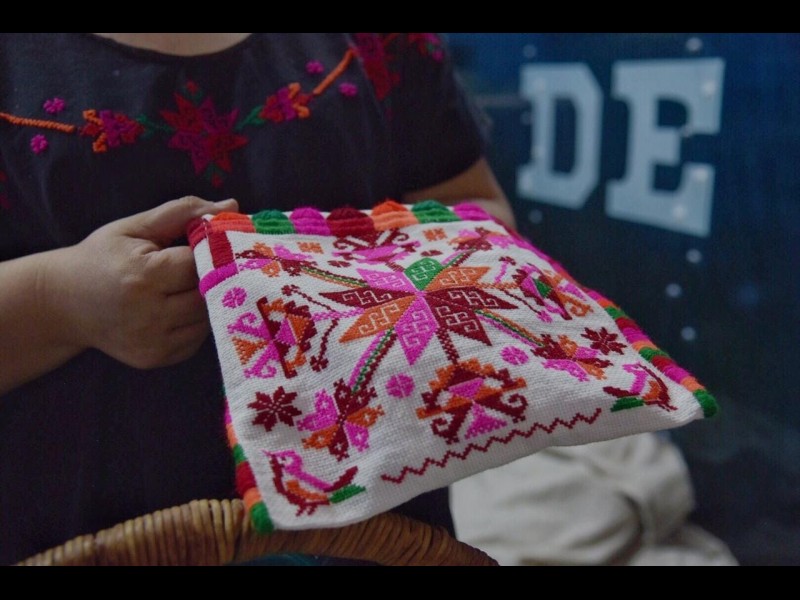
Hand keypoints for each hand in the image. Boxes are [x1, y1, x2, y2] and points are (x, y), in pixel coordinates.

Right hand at [51, 196, 238, 369]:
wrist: (62, 303)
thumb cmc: (101, 258)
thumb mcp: (135, 227)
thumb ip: (183, 212)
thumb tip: (232, 205)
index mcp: (144, 276)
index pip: (201, 263)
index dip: (209, 251)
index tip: (207, 244)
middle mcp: (149, 314)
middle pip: (209, 293)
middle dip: (211, 277)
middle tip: (202, 265)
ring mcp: (153, 341)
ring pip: (208, 318)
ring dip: (207, 300)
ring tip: (186, 286)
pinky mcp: (155, 358)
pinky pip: (197, 339)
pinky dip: (196, 322)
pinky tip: (178, 308)